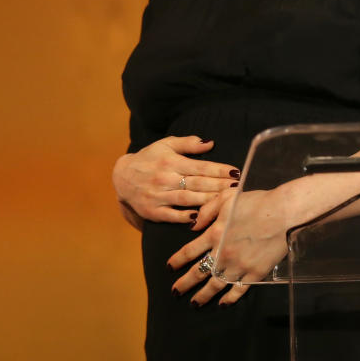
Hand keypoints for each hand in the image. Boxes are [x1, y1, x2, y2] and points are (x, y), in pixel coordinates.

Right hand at [112, 135, 237, 226]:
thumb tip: (210, 143)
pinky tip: (200, 217)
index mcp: (171, 162)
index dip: (220, 170)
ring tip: (227, 201)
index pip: (201, 167)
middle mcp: (165, 178)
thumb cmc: (149, 158)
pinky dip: (185, 217)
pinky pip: (171, 215)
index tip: (236, 172)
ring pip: (187, 199)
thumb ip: (188, 143)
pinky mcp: (152, 211)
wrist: (121, 176)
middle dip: (220, 186)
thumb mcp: (166, 144)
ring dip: (208, 201)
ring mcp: (158, 196)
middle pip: (198, 183)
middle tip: (238, 188)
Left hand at [168, 188, 288, 306]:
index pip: (189, 251)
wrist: (284, 213)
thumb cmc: (257, 202)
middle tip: (175, 292)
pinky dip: (229, 299)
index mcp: (214, 234)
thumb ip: (207, 210)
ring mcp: (239, 266)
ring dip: (202, 296)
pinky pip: (238, 290)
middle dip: (184, 284)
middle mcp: (222, 253)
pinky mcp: (255, 273)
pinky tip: (222, 303)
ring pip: (215, 285)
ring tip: (194, 303)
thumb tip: (192, 226)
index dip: (177, 260)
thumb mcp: (227, 197)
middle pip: (198, 273)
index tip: (169, 267)